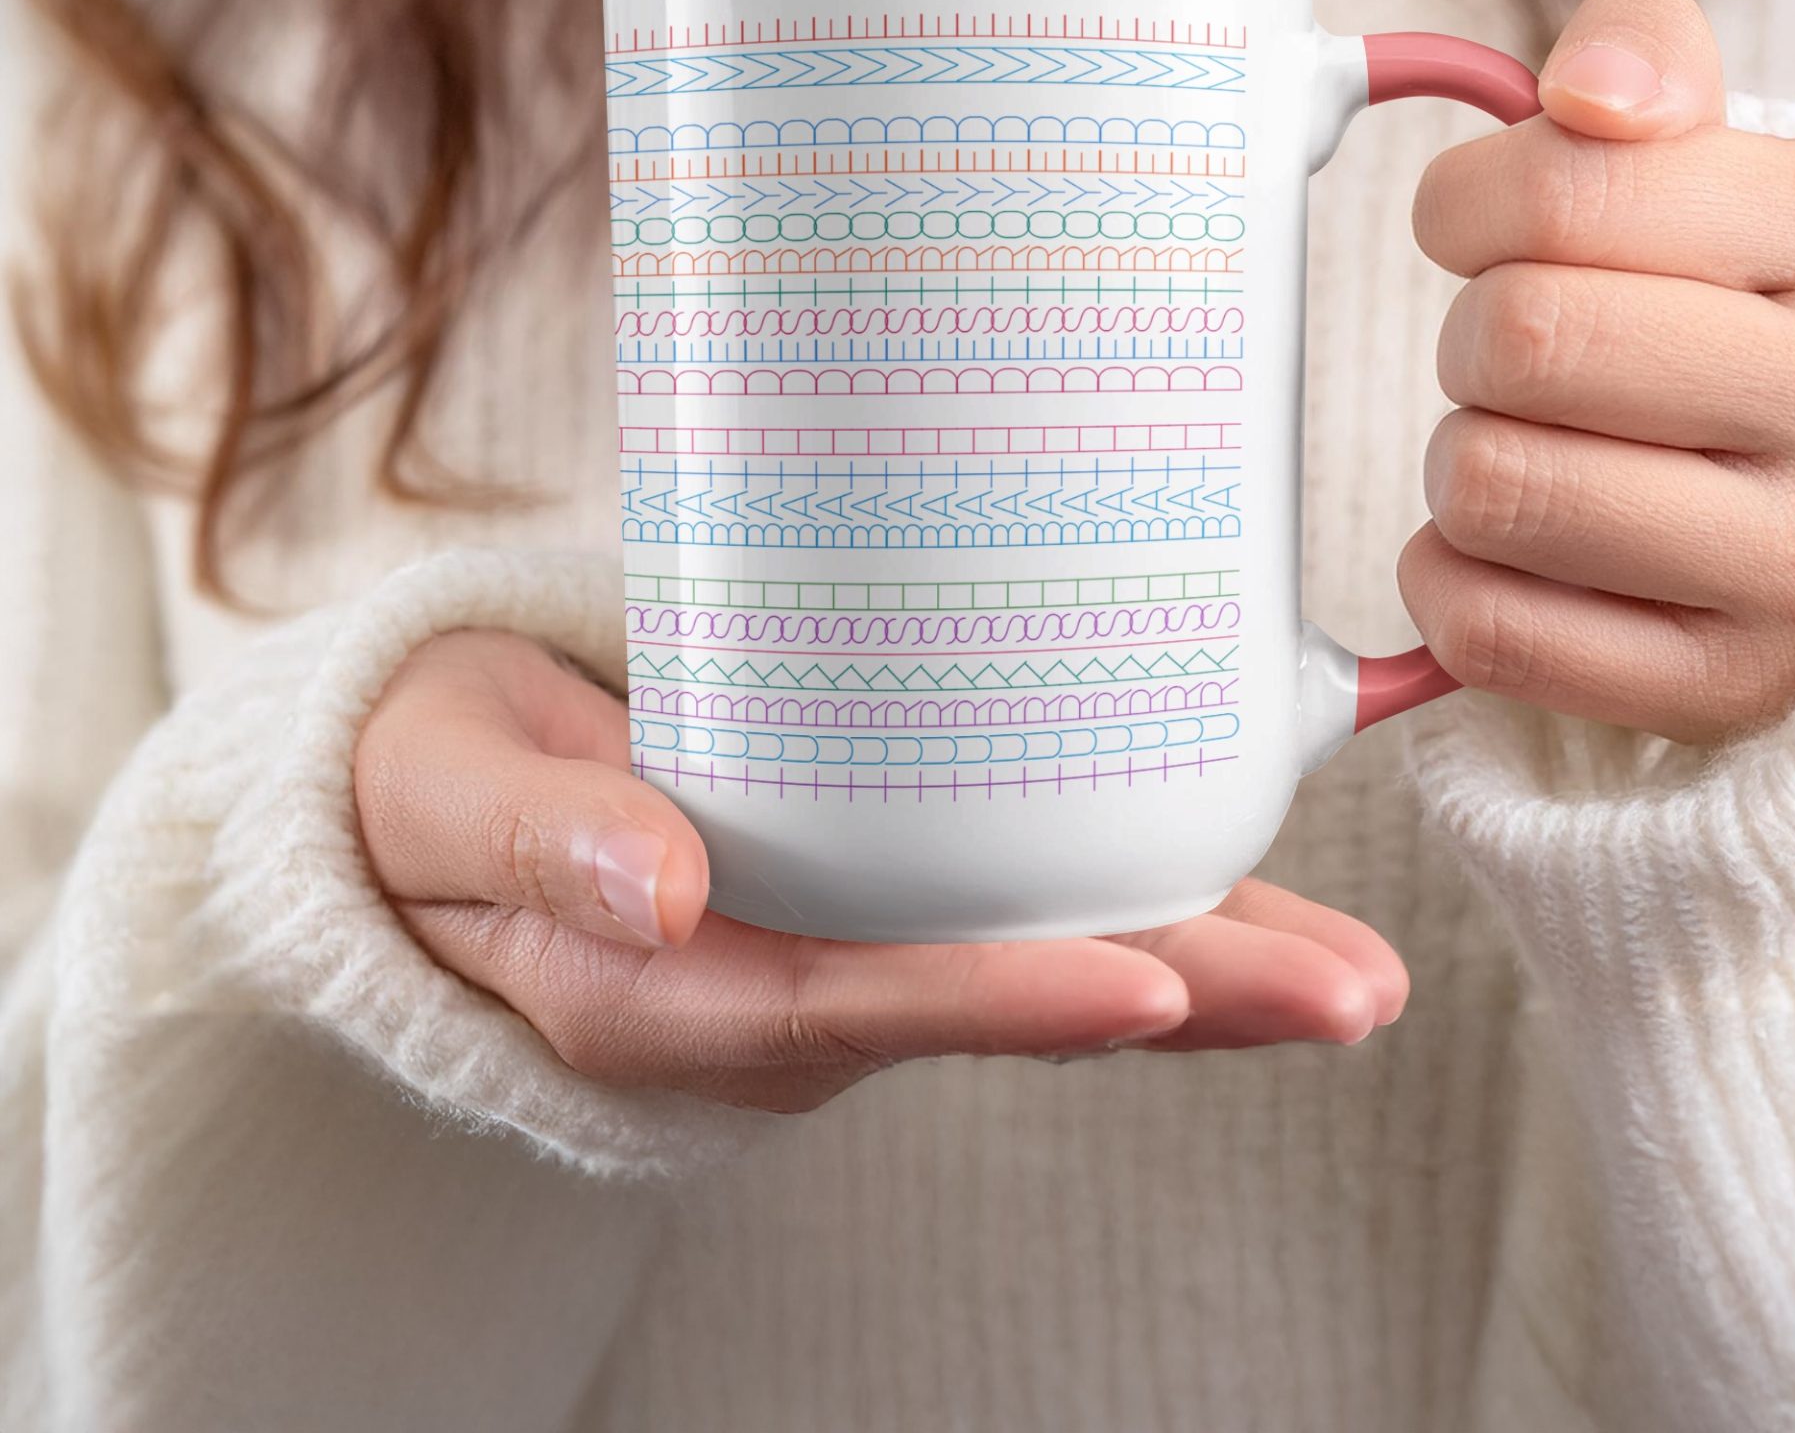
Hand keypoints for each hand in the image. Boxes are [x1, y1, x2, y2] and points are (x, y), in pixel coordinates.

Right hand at [353, 630, 1408, 1111]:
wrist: (441, 798)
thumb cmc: (439, 788)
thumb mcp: (448, 798)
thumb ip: (537, 840)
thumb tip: (653, 885)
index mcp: (679, 990)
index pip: (859, 1006)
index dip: (1004, 1001)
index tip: (1145, 987)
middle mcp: (789, 988)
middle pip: (1000, 1000)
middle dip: (1181, 1000)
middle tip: (1352, 991)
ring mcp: (842, 944)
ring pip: (1038, 959)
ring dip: (1202, 961)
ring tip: (1355, 965)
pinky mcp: (871, 885)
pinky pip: (1015, 894)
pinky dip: (1138, 881)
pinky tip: (1243, 854)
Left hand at [1402, 0, 1794, 744]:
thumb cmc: (1759, 310)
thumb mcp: (1735, 163)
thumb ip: (1645, 62)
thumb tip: (1584, 91)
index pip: (1558, 193)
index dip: (1464, 205)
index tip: (1480, 228)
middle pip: (1513, 341)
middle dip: (1471, 337)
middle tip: (1518, 353)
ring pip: (1489, 486)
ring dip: (1463, 459)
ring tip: (1533, 445)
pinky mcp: (1725, 684)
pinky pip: (1487, 629)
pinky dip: (1451, 579)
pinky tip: (1510, 548)